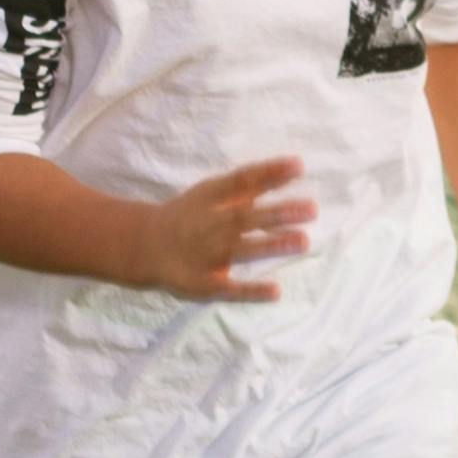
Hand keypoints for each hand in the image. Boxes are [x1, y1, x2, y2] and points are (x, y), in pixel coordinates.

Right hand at [125, 160, 314, 303]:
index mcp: (210, 197)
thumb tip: (289, 169)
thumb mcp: (211, 193)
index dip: (269, 172)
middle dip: (278, 213)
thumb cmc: (189, 214)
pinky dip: (250, 291)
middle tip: (313, 209)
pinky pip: (228, 288)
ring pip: (241, 249)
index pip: (242, 180)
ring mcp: (205, 254)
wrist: (144, 245)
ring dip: (271, 245)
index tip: (299, 165)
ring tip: (303, 241)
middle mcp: (209, 223)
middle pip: (246, 217)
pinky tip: (276, 291)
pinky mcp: (202, 282)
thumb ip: (246, 186)